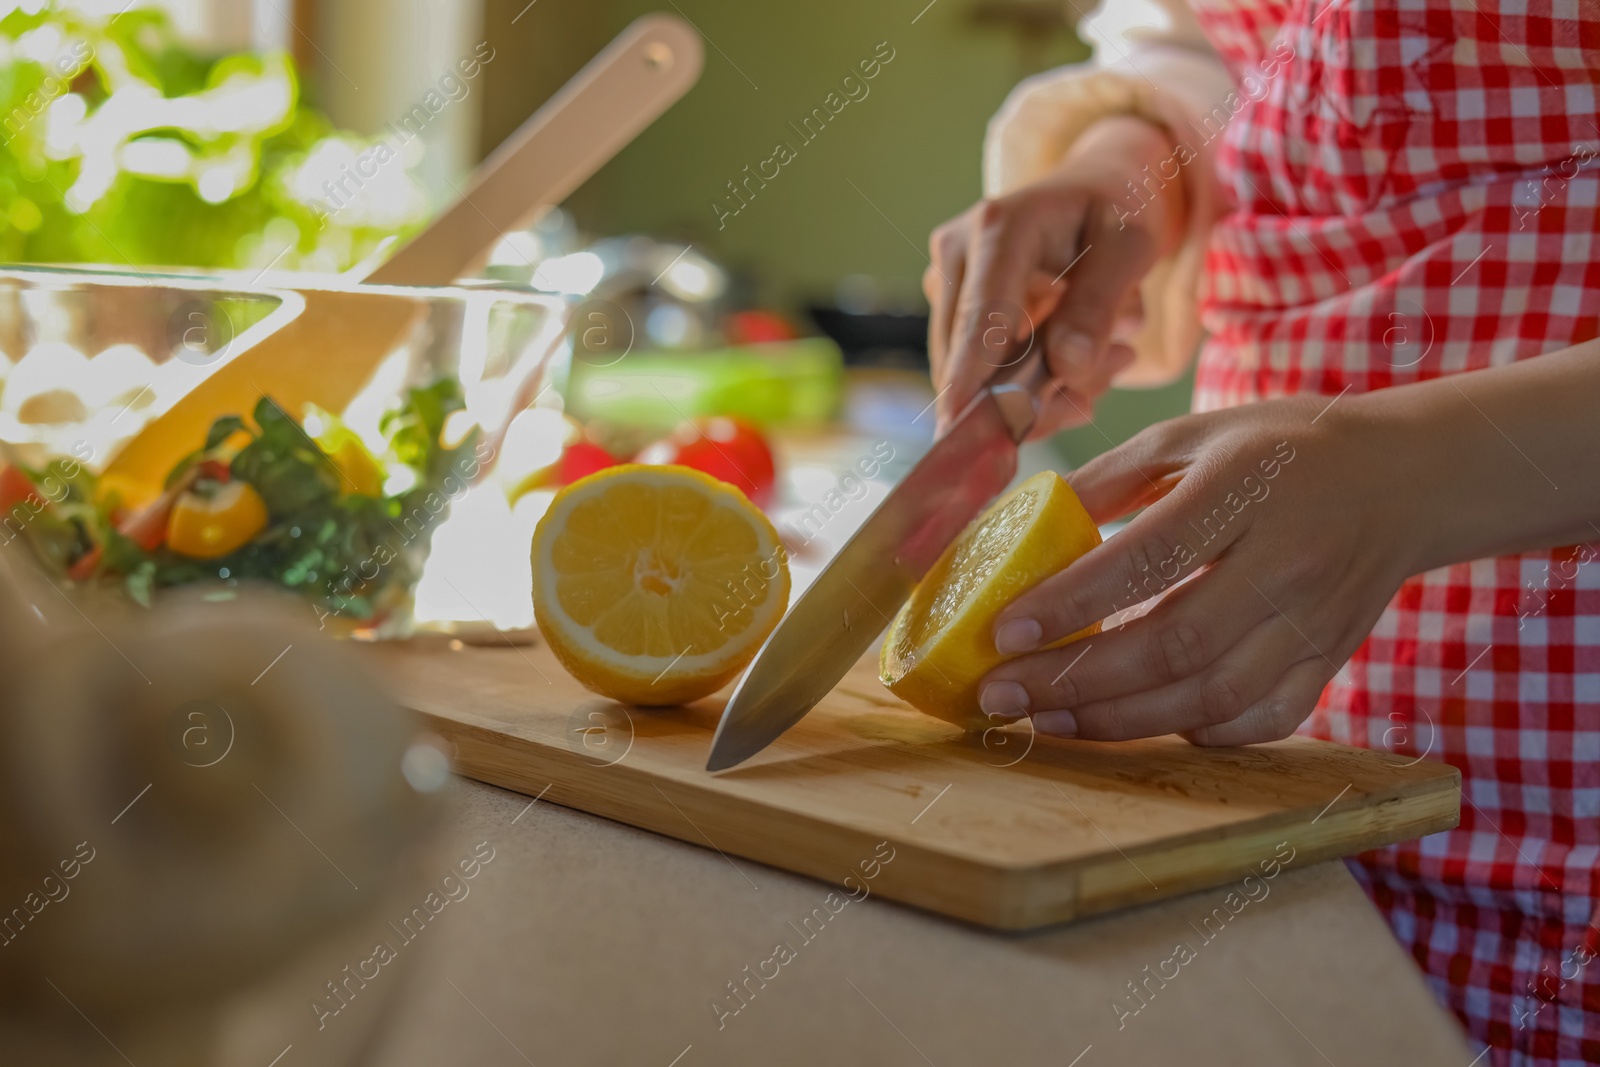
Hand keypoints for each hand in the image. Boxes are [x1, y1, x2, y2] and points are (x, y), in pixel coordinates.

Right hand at [924, 115, 1182, 436]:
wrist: (1096, 188)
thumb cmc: (1117, 212)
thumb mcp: (1130, 248)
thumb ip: (1099, 306)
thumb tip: (1065, 368)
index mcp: (1000, 227)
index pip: (982, 319)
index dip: (972, 379)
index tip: (960, 430)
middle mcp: (956, 250)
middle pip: (970, 355)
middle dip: (1028, 397)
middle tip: (1098, 392)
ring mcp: (946, 278)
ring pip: (970, 370)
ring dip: (1034, 391)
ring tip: (1105, 360)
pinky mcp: (949, 302)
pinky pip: (975, 366)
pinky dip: (1024, 381)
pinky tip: (1073, 362)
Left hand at [974, 396, 1430, 744]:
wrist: (1406, 479)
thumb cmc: (1281, 450)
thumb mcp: (1192, 434)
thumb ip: (1109, 478)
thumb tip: (1020, 522)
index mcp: (1248, 488)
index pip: (1151, 557)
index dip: (1073, 602)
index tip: (1004, 632)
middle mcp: (1288, 561)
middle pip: (1177, 643)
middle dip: (1078, 680)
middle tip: (1002, 694)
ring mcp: (1316, 621)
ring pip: (1213, 696)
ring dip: (1120, 720)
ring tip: (1047, 718)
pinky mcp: (1330, 661)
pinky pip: (1261, 720)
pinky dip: (1194, 733)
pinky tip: (1137, 724)